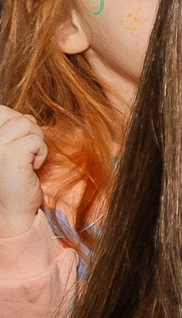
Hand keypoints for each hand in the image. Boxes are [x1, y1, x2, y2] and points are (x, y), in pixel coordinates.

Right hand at [0, 108, 46, 240]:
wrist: (12, 207)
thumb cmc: (14, 177)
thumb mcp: (13, 149)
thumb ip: (16, 130)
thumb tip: (29, 117)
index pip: (3, 111)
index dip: (17, 123)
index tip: (17, 145)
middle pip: (17, 116)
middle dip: (29, 132)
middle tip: (25, 154)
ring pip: (28, 124)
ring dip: (36, 142)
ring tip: (28, 160)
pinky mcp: (10, 153)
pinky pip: (36, 140)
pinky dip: (41, 153)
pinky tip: (32, 167)